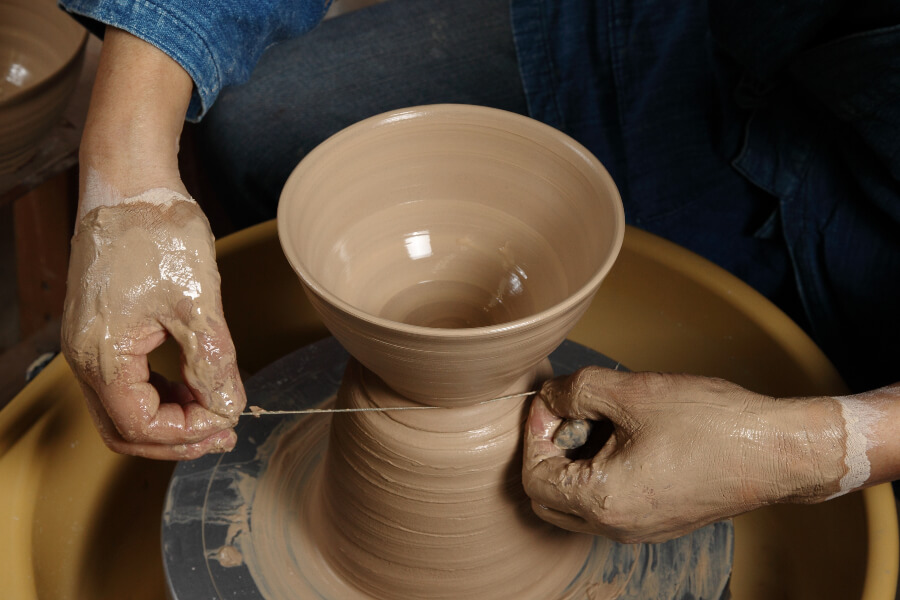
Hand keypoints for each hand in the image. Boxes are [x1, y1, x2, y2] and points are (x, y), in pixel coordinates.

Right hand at [61, 27, 244, 458]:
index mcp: (102, 355)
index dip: (187, 434)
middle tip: (224, 432)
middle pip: (125, 428)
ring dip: (169, 418)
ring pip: (124, 409)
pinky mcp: (102, 330)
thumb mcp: (198, 304)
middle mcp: (86, 356)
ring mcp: (90, 344)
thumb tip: (228, 406)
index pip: (139, 425)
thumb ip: (212, 363)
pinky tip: (194, 386)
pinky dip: (160, 394)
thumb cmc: (159, 234)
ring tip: (215, 410)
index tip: (228, 422)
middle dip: (176, 437)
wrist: (130, 185)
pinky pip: (126, 382)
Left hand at [522, 367, 844, 542]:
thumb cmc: (710, 424)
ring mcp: (638, 530)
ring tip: (599, 422)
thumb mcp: (632, 393)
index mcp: (601, 501)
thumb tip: (549, 396)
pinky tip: (624, 439)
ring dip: (573, 464)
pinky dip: (599, 474)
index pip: (534, 476)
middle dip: (547, 453)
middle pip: (548, 499)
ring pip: (577, 504)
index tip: (553, 402)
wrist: (775, 451)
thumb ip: (576, 391)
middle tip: (569, 416)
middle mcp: (616, 527)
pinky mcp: (657, 522)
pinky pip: (607, 505)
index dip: (534, 433)